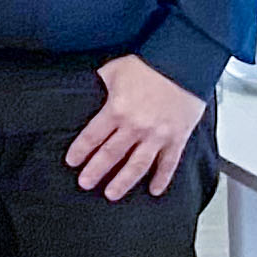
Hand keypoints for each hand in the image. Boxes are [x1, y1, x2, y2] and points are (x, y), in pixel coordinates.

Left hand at [67, 54, 207, 200]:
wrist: (184, 62)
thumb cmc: (150, 64)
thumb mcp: (114, 70)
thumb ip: (100, 84)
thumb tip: (88, 88)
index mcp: (116, 110)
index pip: (92, 137)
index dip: (80, 152)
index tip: (72, 162)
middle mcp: (135, 126)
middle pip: (110, 155)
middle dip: (96, 172)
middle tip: (86, 183)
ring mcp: (157, 135)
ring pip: (137, 166)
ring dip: (123, 182)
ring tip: (112, 194)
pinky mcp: (177, 137)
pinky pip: (169, 163)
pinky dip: (162, 178)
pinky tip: (154, 189)